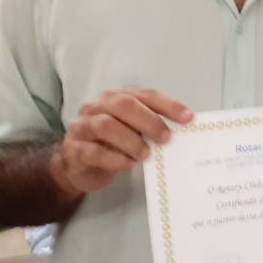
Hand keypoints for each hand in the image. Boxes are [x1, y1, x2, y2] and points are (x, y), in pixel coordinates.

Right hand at [51, 88, 193, 197]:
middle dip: (148, 120)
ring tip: (145, 155)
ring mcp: (82, 126)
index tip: (188, 118)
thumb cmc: (113, 144)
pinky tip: (127, 165)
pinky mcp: (74, 149)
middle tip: (165, 138)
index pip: (146, 95)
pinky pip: (93, 151)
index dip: (168, 105)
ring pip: (105, 125)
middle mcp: (97, 106)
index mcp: (117, 97)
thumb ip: (151, 126)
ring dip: (130, 140)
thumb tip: (183, 129)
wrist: (79, 167)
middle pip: (123, 104)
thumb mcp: (133, 131)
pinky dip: (114, 158)